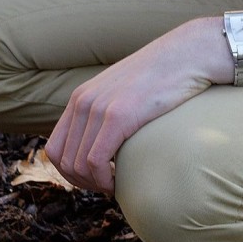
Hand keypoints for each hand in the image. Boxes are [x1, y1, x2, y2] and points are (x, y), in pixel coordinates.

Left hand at [44, 18, 228, 193]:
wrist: (188, 54)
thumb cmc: (164, 78)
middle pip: (62, 160)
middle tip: (107, 187)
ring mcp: (98, 108)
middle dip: (82, 182)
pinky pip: (96, 161)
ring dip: (94, 184)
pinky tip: (120, 182)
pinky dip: (104, 180)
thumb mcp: (125, 94)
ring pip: (78, 164)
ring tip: (116, 185)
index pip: (54, 148)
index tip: (94, 180)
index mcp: (80, 98)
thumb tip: (106, 144)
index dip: (69, 173)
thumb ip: (109, 113)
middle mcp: (82, 102)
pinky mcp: (118, 116)